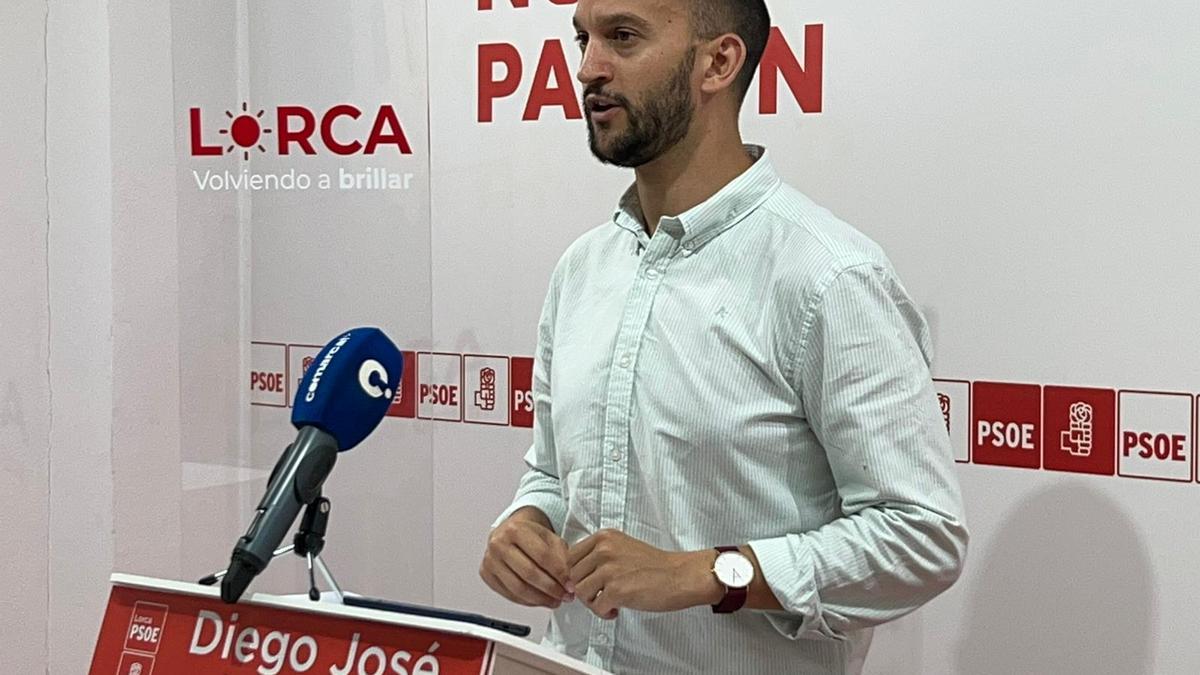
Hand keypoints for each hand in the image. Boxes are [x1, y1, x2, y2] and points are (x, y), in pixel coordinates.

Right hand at [480, 507, 573, 607]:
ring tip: (555, 601)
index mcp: (516, 529)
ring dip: (541, 599)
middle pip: (529, 574)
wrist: (508, 532)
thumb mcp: (550, 537)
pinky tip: (540, 600)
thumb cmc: (530, 535)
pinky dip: (528, 602)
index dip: (559, 573)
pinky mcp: (486, 575)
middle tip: (565, 596)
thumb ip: (561, 556)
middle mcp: (499, 544)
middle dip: (551, 589)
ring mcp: (490, 560)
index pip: (542, 555)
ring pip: (518, 588)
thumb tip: (569, 580)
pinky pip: (509, 595)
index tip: (570, 585)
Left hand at [567, 529, 722, 619]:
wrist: (680, 576)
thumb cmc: (656, 565)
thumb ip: (599, 556)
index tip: (589, 582)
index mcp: (604, 537)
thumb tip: (576, 575)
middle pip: (573, 576)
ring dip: (593, 603)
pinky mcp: (616, 590)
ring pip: (581, 592)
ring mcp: (609, 569)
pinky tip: (617, 610)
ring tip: (610, 603)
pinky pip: (596, 607)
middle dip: (585, 590)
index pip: (571, 556)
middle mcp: (604, 550)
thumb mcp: (622, 547)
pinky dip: (604, 613)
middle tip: (601, 596)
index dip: (577, 574)